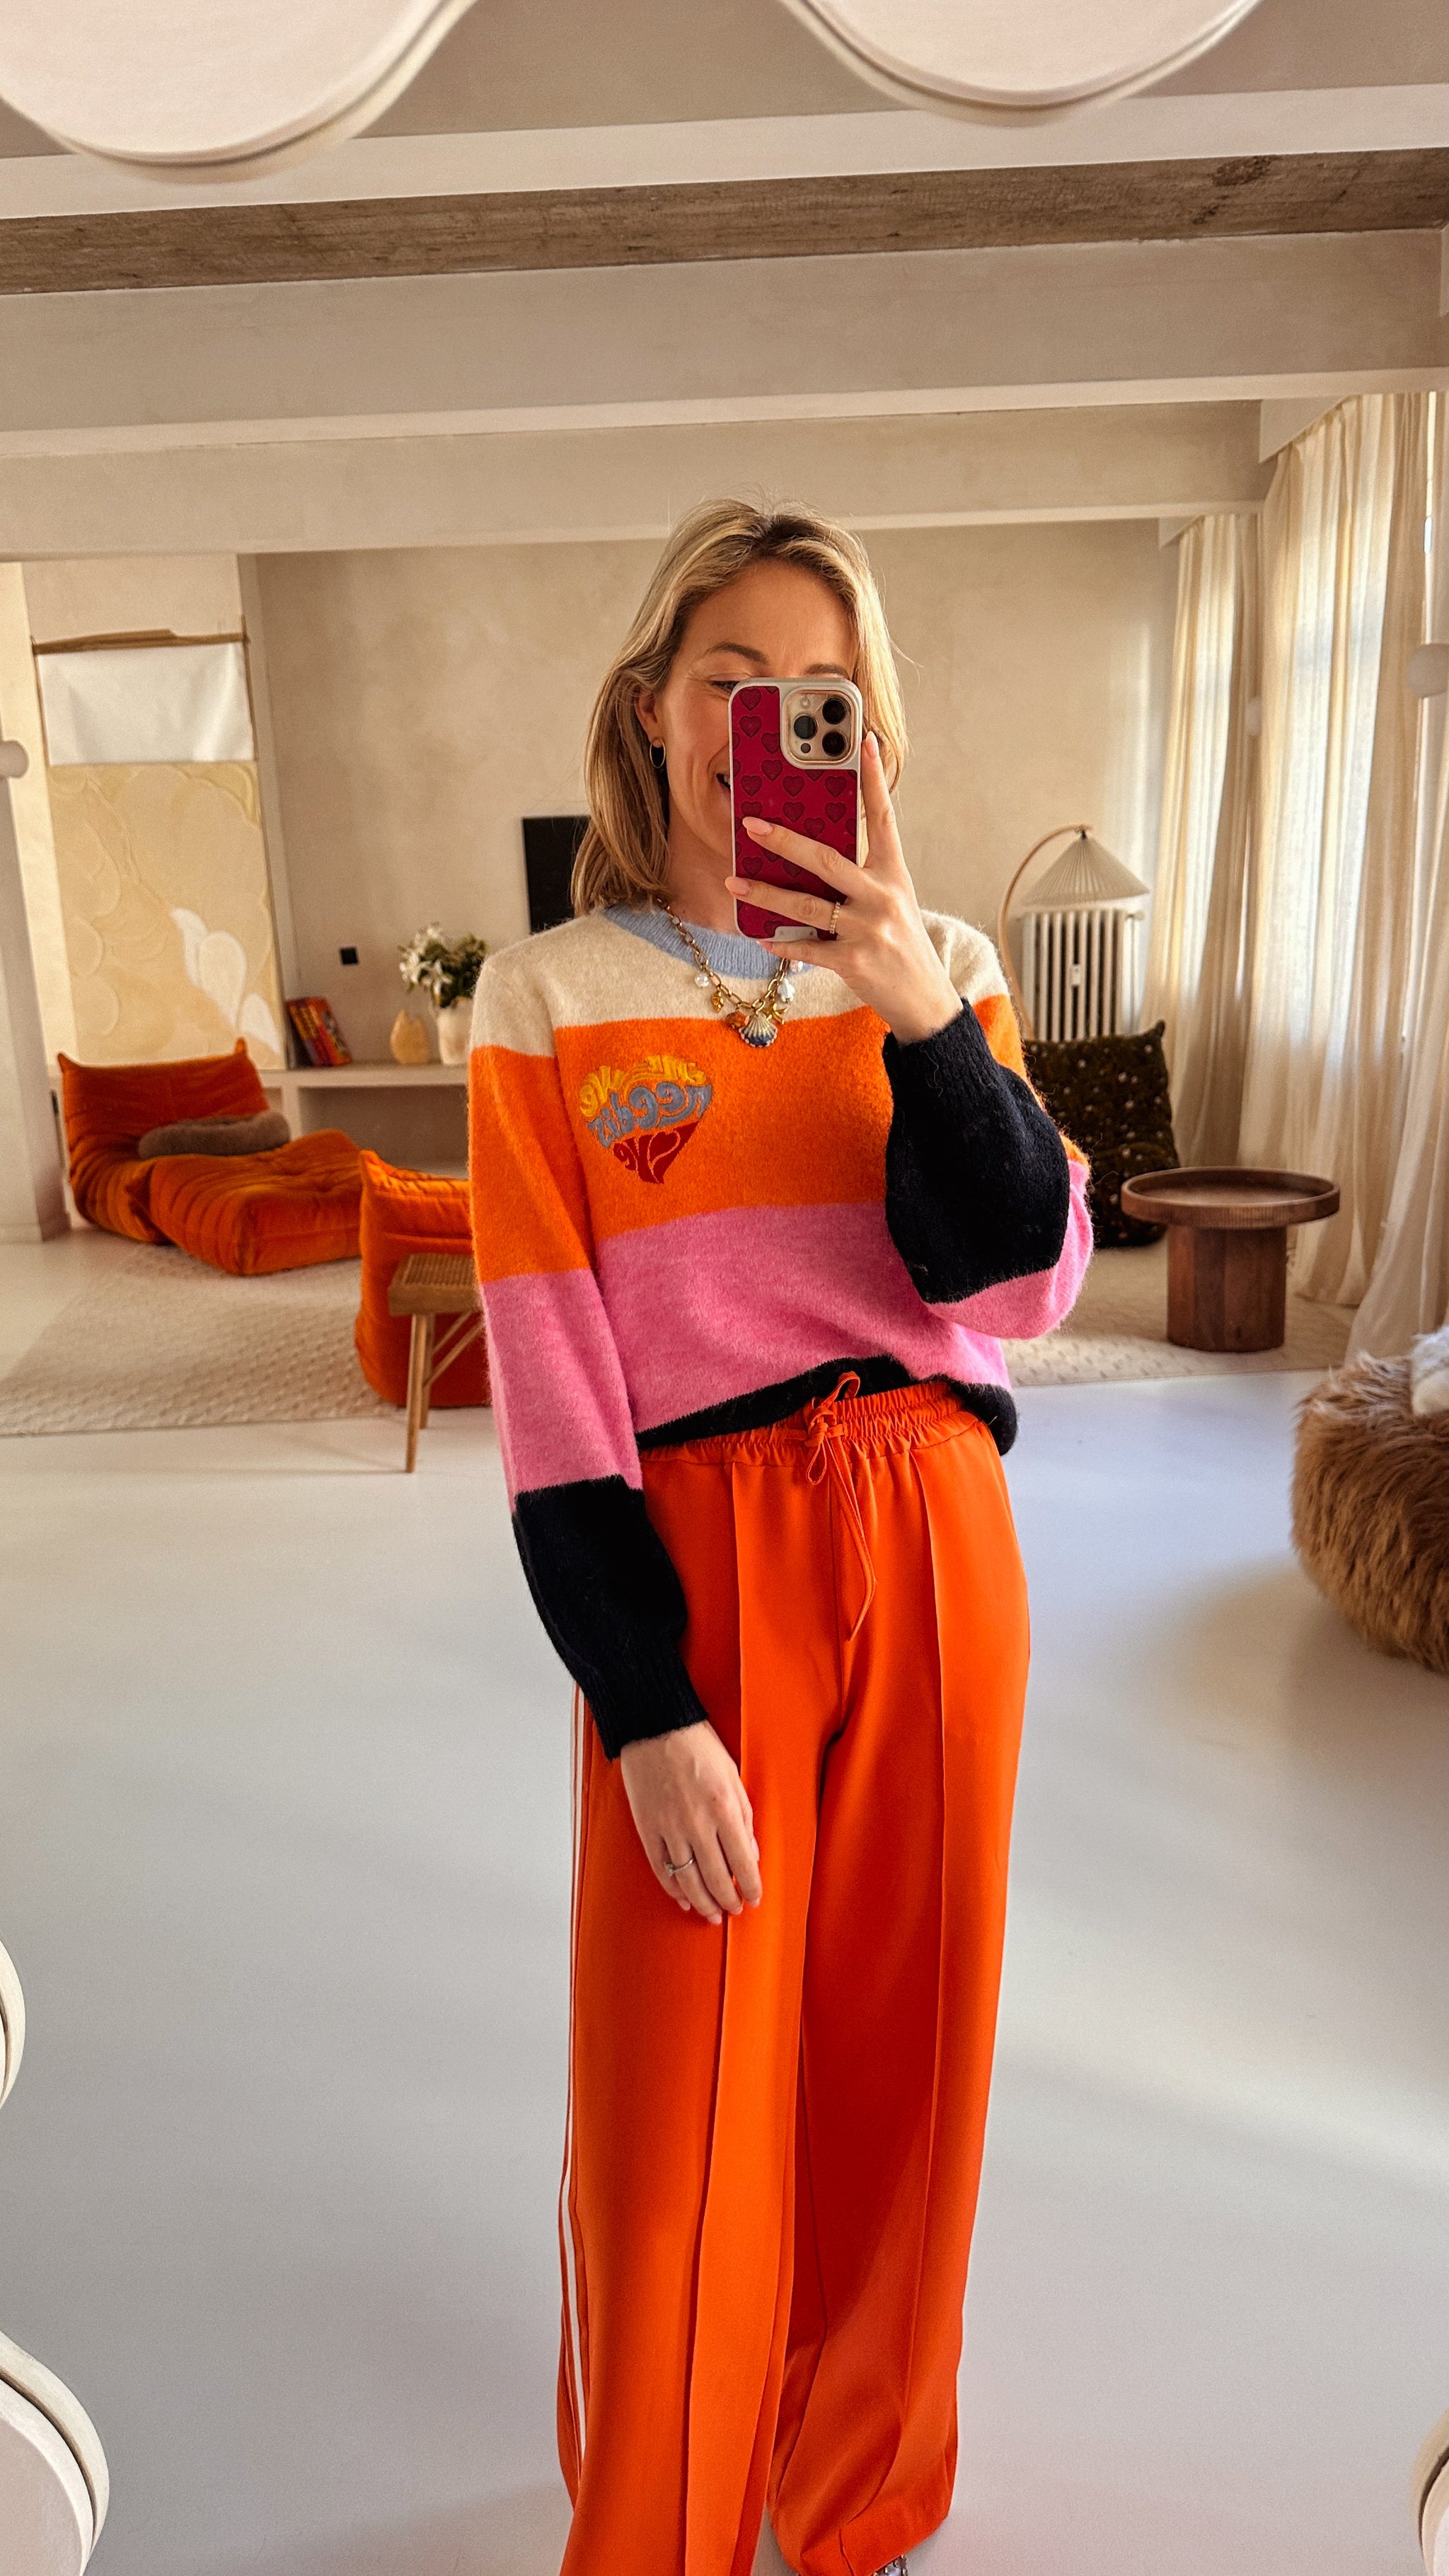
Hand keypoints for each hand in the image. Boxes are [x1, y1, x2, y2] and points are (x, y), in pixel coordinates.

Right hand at [619, 1720, 761, 1923]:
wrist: (655, 1726)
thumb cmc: (699, 1746)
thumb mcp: (733, 1777)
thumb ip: (744, 1817)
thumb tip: (751, 1854)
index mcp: (724, 1808)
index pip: (743, 1862)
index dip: (750, 1887)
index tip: (754, 1899)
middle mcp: (697, 1823)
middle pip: (716, 1878)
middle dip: (728, 1901)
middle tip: (735, 1910)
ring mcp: (669, 1828)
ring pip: (688, 1880)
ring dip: (703, 1902)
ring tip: (712, 1914)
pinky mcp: (647, 1827)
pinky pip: (660, 1868)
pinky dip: (673, 1888)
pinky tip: (684, 1898)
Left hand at [725, 731, 962, 1045]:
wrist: (925, 1000)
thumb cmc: (902, 944)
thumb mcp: (893, 901)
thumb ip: (862, 876)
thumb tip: (811, 855)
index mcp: (894, 873)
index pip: (883, 817)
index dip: (873, 779)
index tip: (862, 742)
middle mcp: (882, 896)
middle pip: (827, 859)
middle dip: (785, 840)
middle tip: (752, 825)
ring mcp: (868, 929)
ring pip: (806, 904)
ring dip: (766, 893)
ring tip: (735, 881)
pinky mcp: (854, 961)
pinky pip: (807, 947)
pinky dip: (782, 942)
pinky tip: (761, 935)